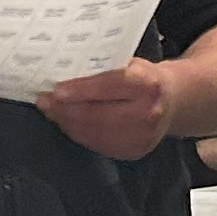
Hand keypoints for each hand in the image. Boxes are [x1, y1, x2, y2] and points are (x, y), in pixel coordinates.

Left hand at [38, 55, 171, 161]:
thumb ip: (104, 68)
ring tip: (50, 111)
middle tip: (43, 101)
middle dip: (65, 109)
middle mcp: (148, 113)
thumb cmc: (144, 78)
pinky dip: (79, 133)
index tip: (55, 90)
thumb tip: (64, 70)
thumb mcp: (131, 63)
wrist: (173, 103)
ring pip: (93, 133)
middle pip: (96, 115)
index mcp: (147, 84)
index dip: (80, 90)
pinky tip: (67, 123)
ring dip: (67, 123)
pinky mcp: (133, 152)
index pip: (109, 86)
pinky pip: (97, 144)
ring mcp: (141, 137)